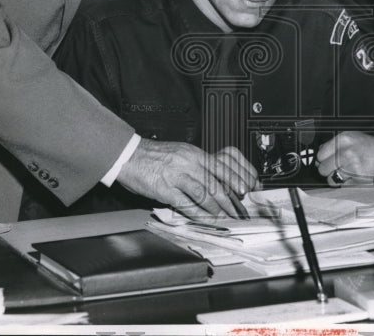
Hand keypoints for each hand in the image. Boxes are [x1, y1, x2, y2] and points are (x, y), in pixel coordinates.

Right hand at [116, 140, 257, 218]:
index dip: (235, 181)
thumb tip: (215, 178)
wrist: (129, 155)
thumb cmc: (153, 156)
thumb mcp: (180, 153)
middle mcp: (188, 163)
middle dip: (230, 200)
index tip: (244, 192)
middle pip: (216, 182)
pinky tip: (205, 219)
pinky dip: (198, 213)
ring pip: (204, 193)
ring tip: (225, 217)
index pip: (222, 167)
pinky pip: (186, 204)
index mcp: (194, 154)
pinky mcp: (165, 189)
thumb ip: (197, 164)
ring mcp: (176, 176)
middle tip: (238, 210)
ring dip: (217, 208)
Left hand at [315, 132, 373, 184]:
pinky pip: (344, 187)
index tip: (326, 163)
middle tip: (339, 170)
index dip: (322, 161)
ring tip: (348, 174)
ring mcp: (353, 166)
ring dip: (337, 180)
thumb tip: (320, 155)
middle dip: (329, 171)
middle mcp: (347, 152)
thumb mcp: (354, 138)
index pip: (320, 154)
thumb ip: (336, 145)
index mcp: (344, 139)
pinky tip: (357, 178)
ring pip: (332, 180)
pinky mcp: (359, 179)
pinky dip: (348, 185)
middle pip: (323, 169)